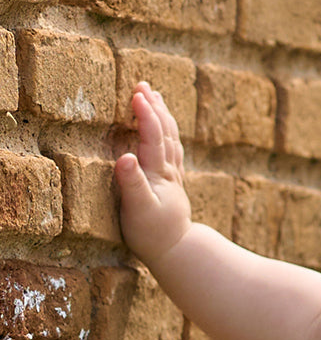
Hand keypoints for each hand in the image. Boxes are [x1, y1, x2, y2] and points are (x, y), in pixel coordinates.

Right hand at [114, 82, 192, 266]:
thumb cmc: (152, 234)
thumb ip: (131, 183)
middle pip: (165, 133)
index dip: (146, 115)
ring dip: (163, 117)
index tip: (138, 93)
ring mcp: (173, 178)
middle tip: (143, 85)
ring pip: (171, 141)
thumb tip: (124, 156)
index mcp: (158, 174)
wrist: (177, 253)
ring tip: (155, 98)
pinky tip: (166, 130)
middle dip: (155, 108)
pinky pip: (173, 153)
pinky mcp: (173, 186)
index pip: (153, 137)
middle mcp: (169, 172)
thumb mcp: (137, 210)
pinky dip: (168, 135)